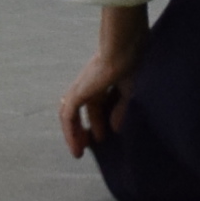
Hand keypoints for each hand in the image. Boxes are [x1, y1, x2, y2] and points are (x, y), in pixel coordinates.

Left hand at [58, 4, 149, 157]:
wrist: (124, 49)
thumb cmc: (131, 63)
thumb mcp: (129, 91)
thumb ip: (121, 109)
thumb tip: (115, 128)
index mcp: (102, 81)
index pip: (96, 104)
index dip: (100, 121)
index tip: (106, 135)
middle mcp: (89, 85)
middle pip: (81, 111)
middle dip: (84, 129)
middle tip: (89, 146)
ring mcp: (81, 88)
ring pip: (70, 115)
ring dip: (73, 134)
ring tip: (79, 151)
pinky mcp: (78, 93)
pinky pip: (68, 117)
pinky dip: (71, 133)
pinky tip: (77, 146)